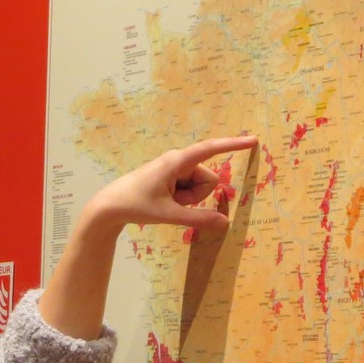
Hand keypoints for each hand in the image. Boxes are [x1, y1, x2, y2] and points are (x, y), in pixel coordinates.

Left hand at [39, 135, 258, 339]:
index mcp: (177, 161)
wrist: (110, 206)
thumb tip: (225, 222)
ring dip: (189, 199)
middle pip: (208, 179)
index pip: (211, 149)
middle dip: (198, 196)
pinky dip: (183, 199)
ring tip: (166, 203)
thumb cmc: (136, 205)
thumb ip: (198, 219)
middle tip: (174, 203)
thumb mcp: (169, 215)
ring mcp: (175, 169)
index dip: (233, 145)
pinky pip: (190, 189)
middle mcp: (178, 161)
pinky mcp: (171, 177)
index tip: (253, 140)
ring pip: (200, 186)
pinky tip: (164, 202)